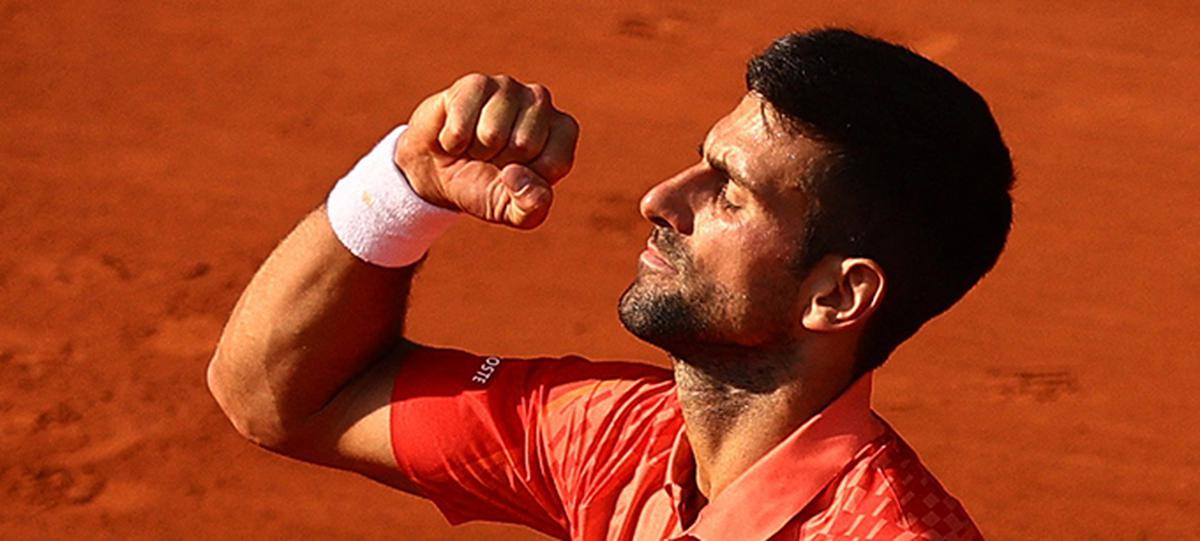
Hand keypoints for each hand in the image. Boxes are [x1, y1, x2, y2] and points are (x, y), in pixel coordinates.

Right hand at [394, 74, 579, 228]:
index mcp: (563, 131)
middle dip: (500, 162)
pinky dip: (453, 141)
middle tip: (491, 158)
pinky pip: (462, 123)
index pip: (555, 162)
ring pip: (492, 132)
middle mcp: (541, 101)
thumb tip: (517, 177)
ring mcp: (508, 87)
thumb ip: (530, 207)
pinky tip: (457, 136)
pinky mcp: (475, 83)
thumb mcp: (511, 210)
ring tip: (476, 145)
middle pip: (524, 144)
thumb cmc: (484, 187)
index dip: (527, 179)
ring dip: (476, 149)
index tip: (515, 174)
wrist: (439, 172)